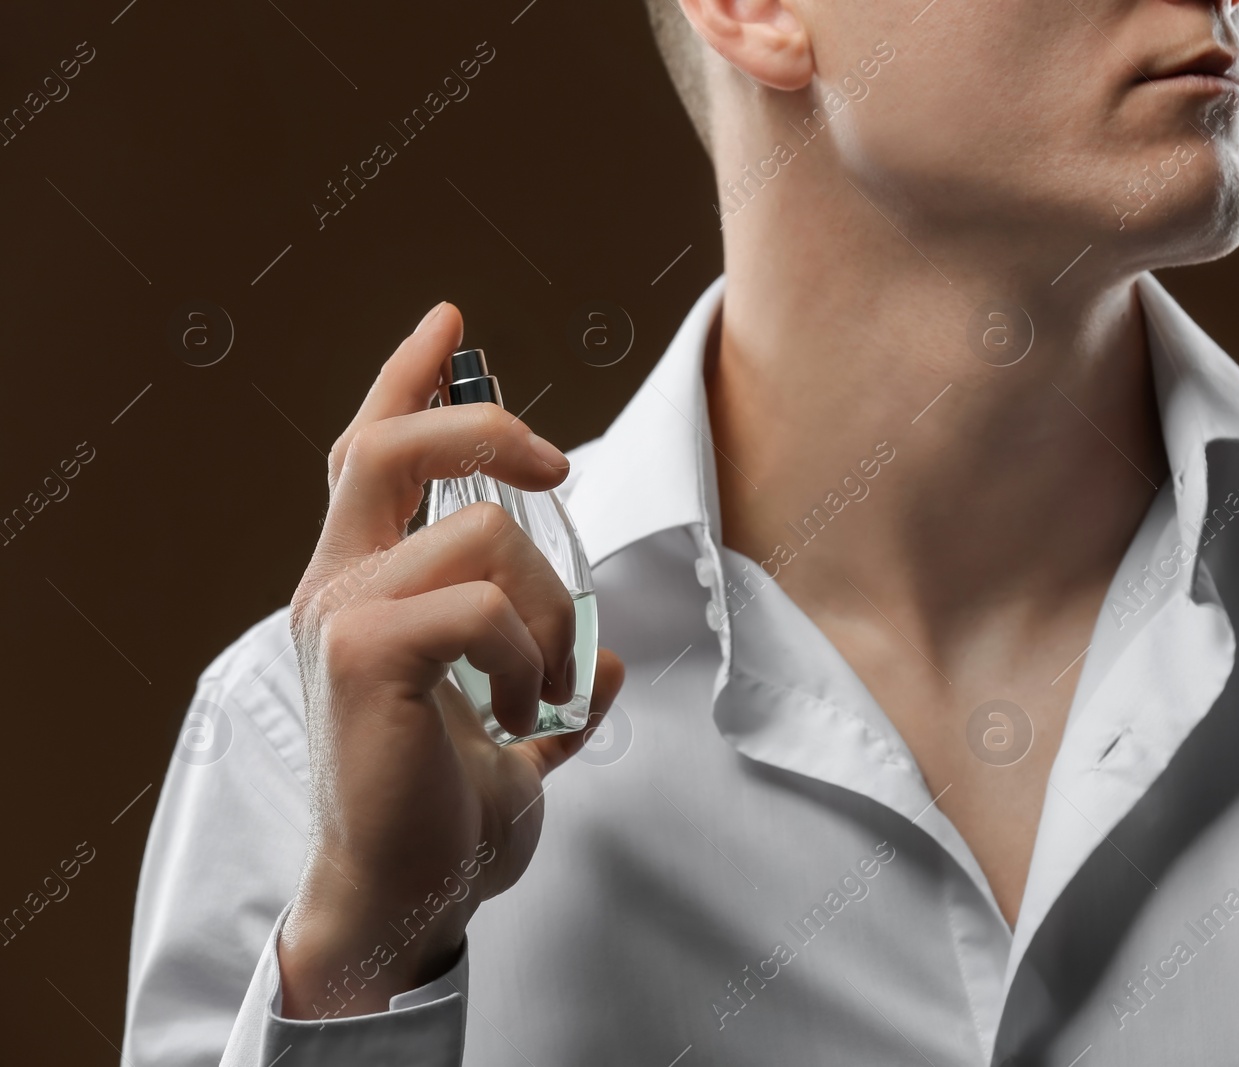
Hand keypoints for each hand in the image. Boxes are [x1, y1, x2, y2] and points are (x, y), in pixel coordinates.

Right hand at [277, 302, 624, 1019]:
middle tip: (556, 459)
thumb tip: (609, 666)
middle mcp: (337, 587)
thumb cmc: (448, 808)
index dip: (408, 378)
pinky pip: (482, 606)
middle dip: (483, 423)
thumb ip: (548, 680)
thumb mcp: (514, 723)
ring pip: (483, 535)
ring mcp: (342, 617)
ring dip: (548, 612)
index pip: (373, 455)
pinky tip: (520, 712)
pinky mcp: (362, 655)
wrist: (408, 893)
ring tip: (540, 686)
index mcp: (365, 586)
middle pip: (396, 445)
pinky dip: (529, 656)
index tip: (450, 320)